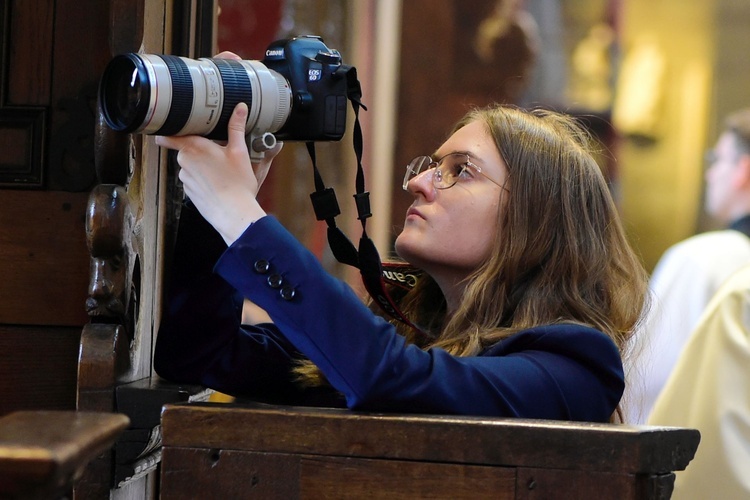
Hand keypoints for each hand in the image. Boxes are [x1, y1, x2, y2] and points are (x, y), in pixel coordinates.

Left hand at [155, 103, 282, 244]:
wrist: (234, 214)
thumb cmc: (237, 184)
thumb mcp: (240, 151)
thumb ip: (236, 127)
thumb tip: (240, 108)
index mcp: (194, 147)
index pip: (168, 135)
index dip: (169, 130)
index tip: (174, 127)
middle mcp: (185, 162)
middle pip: (185, 148)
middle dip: (198, 148)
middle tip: (218, 151)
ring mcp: (185, 178)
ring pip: (190, 165)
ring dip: (201, 165)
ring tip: (221, 171)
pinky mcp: (189, 192)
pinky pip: (193, 179)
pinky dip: (203, 179)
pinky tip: (218, 183)